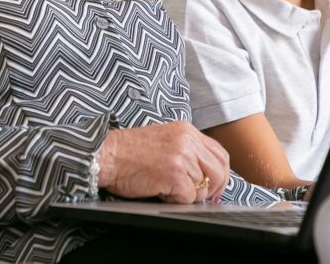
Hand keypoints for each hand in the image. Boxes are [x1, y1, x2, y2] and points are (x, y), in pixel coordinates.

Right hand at [96, 121, 229, 203]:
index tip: (215, 187)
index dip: (222, 174)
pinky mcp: (175, 174)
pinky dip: (175, 199)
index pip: (220, 153)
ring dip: (187, 194)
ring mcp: (182, 157)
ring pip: (203, 187)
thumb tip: (206, 174)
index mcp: (187, 131)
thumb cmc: (129, 152)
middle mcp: (188, 141)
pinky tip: (160, 190)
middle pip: (219, 171)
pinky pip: (188, 197)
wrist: (107, 155)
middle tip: (199, 197)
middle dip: (212, 188)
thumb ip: (187, 150)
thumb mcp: (165, 140)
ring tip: (166, 186)